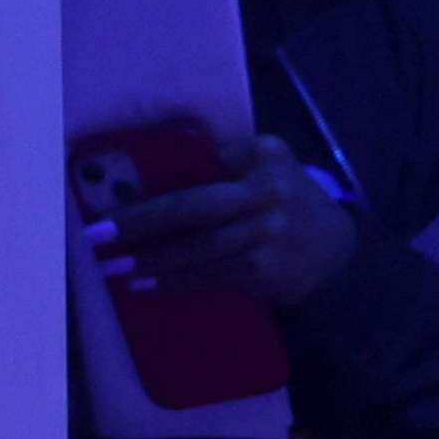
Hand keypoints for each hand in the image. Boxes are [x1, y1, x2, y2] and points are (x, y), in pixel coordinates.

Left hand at [94, 133, 357, 309]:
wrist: (338, 237)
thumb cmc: (286, 188)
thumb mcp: (264, 153)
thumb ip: (222, 155)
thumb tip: (158, 166)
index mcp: (258, 176)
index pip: (192, 196)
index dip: (147, 211)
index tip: (106, 222)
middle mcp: (265, 212)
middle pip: (194, 231)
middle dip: (142, 243)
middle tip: (100, 252)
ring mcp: (268, 250)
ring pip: (202, 262)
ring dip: (156, 269)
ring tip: (118, 273)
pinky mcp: (270, 279)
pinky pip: (216, 280)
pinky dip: (181, 283)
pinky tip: (153, 285)